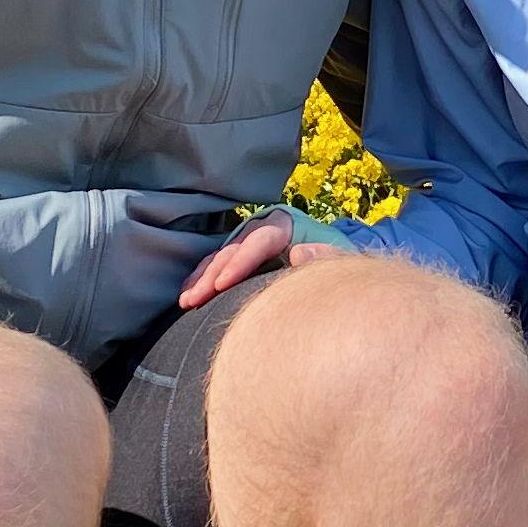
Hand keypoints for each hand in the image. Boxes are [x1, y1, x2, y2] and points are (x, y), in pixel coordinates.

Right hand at [176, 210, 346, 308]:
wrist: (332, 280)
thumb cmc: (336, 272)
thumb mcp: (340, 264)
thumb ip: (328, 258)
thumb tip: (300, 254)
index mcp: (286, 225)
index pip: (260, 240)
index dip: (240, 262)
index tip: (222, 286)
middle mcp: (262, 230)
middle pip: (233, 249)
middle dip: (212, 275)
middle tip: (195, 299)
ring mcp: (248, 244)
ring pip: (219, 258)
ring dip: (201, 280)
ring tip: (187, 302)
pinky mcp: (240, 260)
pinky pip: (214, 266)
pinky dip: (200, 280)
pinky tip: (187, 295)